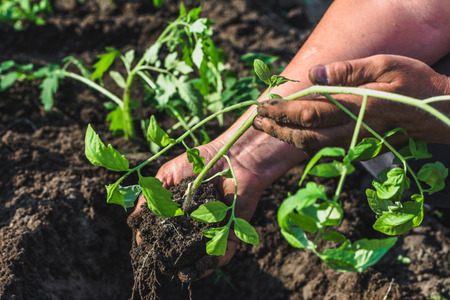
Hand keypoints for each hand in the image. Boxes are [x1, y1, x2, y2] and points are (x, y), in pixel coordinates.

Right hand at [130, 138, 268, 280]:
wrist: (231, 157)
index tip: (147, 252)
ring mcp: (213, 229)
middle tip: (165, 267)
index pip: (165, 234)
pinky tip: (202, 265)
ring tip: (184, 273)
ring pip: (201, 256)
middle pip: (182, 249)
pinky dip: (213, 263)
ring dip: (192, 268)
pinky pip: (223, 253)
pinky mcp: (232, 232)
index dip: (155, 245)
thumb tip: (135, 224)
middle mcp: (195, 224)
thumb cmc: (199, 162)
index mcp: (179, 212)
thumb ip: (150, 197)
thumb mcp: (167, 175)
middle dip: (173, 261)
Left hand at [253, 54, 449, 154]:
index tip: (263, 106)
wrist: (440, 114)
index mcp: (358, 107)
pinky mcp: (358, 144)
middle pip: (305, 134)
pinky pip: (324, 146)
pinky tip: (291, 132)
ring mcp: (355, 140)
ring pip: (312, 144)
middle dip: (277, 128)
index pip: (310, 113)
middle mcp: (353, 129)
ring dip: (286, 136)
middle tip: (256, 121)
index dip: (282, 111)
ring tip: (267, 127)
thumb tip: (314, 74)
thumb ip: (349, 71)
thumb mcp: (387, 65)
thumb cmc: (415, 84)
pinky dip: (303, 140)